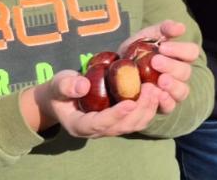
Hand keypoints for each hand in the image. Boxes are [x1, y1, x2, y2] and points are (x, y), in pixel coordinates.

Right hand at [30, 70, 163, 137]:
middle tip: (150, 89)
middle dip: (138, 110)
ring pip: (134, 125)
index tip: (130, 103)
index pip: (98, 124)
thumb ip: (66, 86)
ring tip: (156, 89)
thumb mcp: (58, 85)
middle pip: (122, 127)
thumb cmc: (60, 90)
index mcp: (79, 125)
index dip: (115, 116)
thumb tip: (82, 86)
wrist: (63, 96)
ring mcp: (110, 127)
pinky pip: (139, 119)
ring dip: (148, 109)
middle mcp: (97, 131)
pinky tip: (157, 91)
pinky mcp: (120, 121)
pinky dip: (150, 108)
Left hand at [120, 20, 197, 113]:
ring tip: (160, 80)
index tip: (163, 47)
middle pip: (186, 72)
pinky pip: (170, 107)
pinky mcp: (162, 105)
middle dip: (172, 66)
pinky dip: (165, 101)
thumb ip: (164, 28)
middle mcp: (179, 75)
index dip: (181, 50)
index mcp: (179, 56)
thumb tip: (181, 28)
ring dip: (173, 86)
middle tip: (155, 62)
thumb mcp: (148, 35)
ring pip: (182, 91)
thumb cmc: (137, 51)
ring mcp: (172, 91)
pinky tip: (156, 94)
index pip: (191, 52)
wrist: (116, 70)